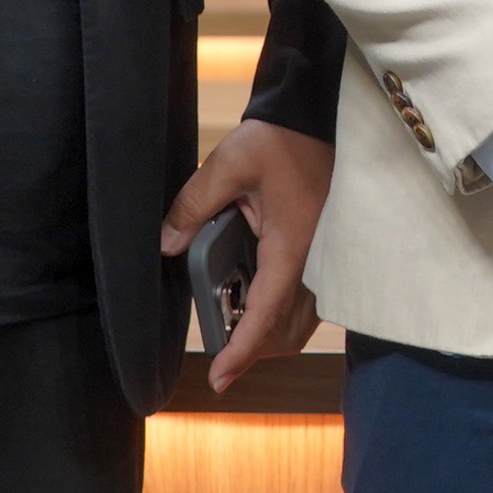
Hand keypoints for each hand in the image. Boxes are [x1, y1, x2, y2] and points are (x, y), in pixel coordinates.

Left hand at [159, 117, 331, 395]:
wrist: (316, 116)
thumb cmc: (279, 138)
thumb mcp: (230, 165)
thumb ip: (193, 206)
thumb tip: (165, 243)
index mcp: (291, 244)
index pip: (266, 312)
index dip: (241, 350)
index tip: (218, 377)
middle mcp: (314, 259)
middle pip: (288, 329)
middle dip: (254, 349)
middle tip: (220, 356)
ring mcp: (324, 257)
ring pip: (302, 320)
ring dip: (270, 334)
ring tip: (235, 332)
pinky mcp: (326, 250)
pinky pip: (308, 300)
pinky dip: (283, 314)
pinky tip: (256, 298)